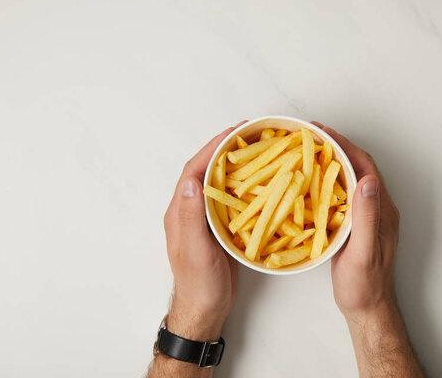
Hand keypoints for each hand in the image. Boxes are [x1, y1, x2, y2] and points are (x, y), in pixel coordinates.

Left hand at [163, 122, 245, 340]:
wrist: (205, 310)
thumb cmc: (198, 282)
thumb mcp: (195, 249)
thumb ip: (191, 216)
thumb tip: (192, 182)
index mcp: (181, 211)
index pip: (194, 171)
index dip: (212, 148)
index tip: (233, 133)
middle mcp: (192, 211)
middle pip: (208, 172)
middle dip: (226, 151)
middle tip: (250, 136)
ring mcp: (206, 220)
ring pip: (221, 185)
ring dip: (236, 167)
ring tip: (258, 153)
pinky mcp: (220, 230)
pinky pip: (232, 201)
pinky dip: (245, 188)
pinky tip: (260, 184)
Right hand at [310, 122, 399, 318]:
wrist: (367, 307)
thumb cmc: (364, 284)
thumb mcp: (364, 251)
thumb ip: (367, 217)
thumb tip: (369, 180)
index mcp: (381, 209)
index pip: (365, 167)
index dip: (345, 146)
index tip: (323, 133)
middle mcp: (377, 208)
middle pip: (358, 167)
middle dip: (336, 147)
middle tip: (311, 136)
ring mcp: (367, 216)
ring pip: (350, 179)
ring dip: (331, 162)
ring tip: (308, 151)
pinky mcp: (356, 225)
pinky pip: (342, 194)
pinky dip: (327, 181)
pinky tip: (311, 181)